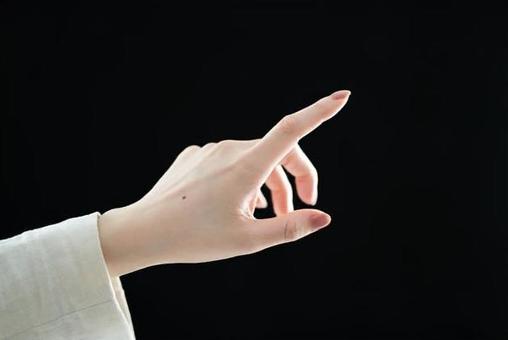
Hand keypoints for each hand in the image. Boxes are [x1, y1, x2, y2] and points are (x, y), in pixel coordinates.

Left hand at [98, 90, 350, 275]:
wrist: (143, 231)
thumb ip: (289, 227)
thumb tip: (322, 217)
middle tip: (299, 209)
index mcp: (246, 166)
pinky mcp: (195, 156)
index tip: (341, 98)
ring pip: (254, 160)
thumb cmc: (193, 237)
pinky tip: (233, 205)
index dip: (319, 112)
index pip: (291, 131)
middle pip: (278, 153)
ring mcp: (210, 150)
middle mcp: (229, 150)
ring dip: (268, 185)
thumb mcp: (247, 240)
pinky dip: (243, 181)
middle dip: (296, 179)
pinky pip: (229, 162)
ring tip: (263, 216)